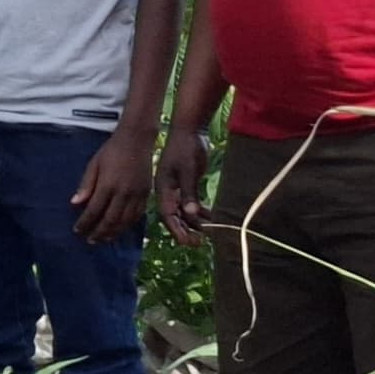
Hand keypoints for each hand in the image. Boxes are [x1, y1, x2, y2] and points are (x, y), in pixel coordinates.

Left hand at [72, 127, 153, 243]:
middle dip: (99, 232)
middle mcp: (124, 193)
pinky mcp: (147, 194)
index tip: (77, 231)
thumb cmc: (111, 151)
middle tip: (90, 240)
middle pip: (110, 220)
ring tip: (104, 239)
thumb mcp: (94, 164)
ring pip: (125, 221)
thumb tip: (75, 203)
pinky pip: (138, 215)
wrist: (137, 140)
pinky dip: (128, 225)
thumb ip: (86, 185)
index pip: (94, 211)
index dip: (85, 223)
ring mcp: (137, 194)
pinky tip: (120, 229)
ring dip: (113, 232)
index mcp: (108, 185)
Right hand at [155, 124, 211, 246]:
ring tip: (208, 234)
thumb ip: (189, 192)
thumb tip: (192, 214)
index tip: (190, 242)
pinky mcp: (187, 184)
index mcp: (163, 189)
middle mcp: (168, 192)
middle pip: (175, 217)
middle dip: (186, 231)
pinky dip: (200, 212)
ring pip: (184, 212)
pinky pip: (192, 203)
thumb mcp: (188, 170)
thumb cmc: (186, 148)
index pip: (168, 215)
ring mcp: (177, 188)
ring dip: (194, 223)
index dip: (177, 231)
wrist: (189, 130)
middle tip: (200, 243)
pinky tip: (211, 218)